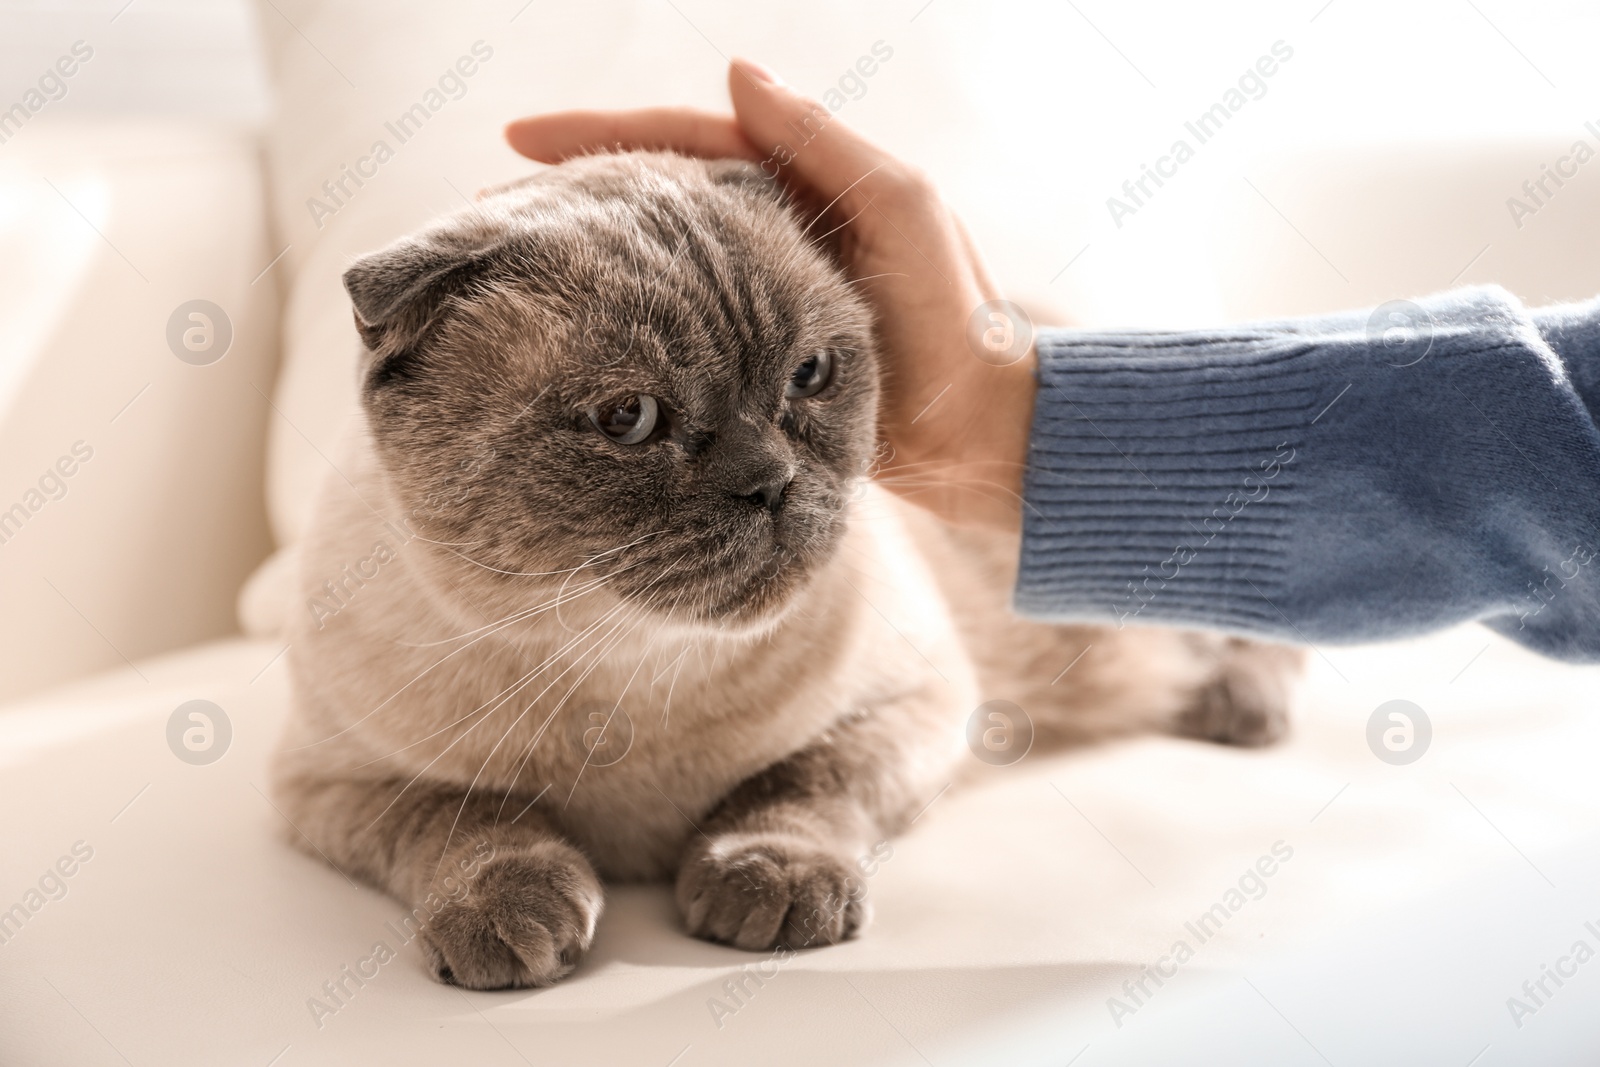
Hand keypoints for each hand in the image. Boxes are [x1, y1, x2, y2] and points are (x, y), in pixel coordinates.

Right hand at [505, 58, 1036, 532]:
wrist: (980, 429)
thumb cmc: (956, 314)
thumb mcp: (902, 208)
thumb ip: (823, 143)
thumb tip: (734, 72)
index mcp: (791, 189)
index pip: (678, 144)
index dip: (598, 136)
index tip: (515, 139)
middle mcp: (760, 241)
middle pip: (649, 204)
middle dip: (568, 198)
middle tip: (484, 208)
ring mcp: (749, 306)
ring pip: (652, 271)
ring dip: (583, 264)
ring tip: (504, 266)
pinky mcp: (745, 369)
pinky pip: (672, 337)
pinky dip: (620, 331)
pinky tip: (570, 337)